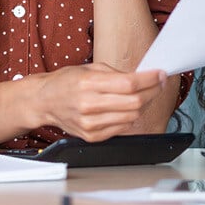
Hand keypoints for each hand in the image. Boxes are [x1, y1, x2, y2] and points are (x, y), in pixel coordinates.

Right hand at [32, 63, 165, 141]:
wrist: (44, 101)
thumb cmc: (66, 82)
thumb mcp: (90, 68)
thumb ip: (117, 74)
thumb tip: (144, 77)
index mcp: (88, 84)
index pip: (129, 84)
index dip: (150, 79)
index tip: (160, 74)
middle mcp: (89, 105)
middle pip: (134, 102)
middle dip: (153, 91)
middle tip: (158, 83)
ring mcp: (90, 124)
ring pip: (132, 117)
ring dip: (144, 105)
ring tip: (144, 94)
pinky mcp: (92, 136)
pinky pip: (122, 128)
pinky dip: (131, 117)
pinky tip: (128, 108)